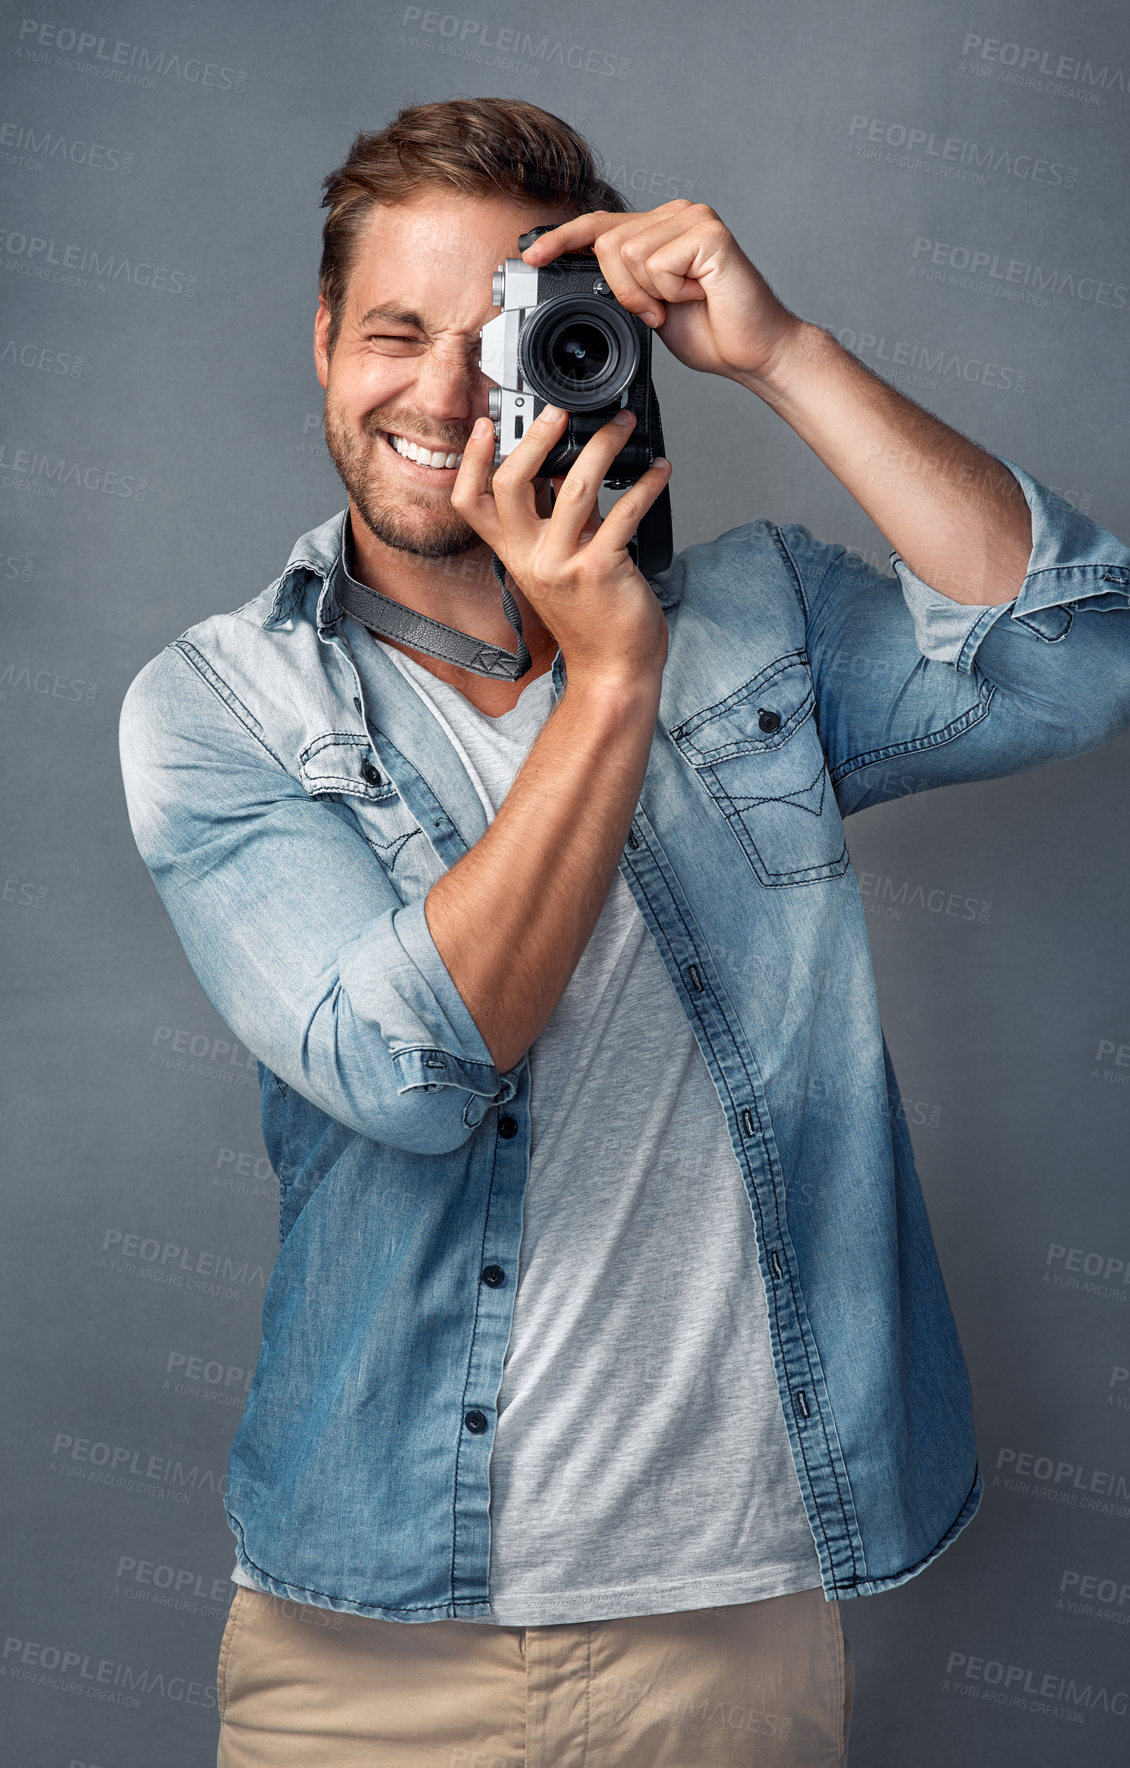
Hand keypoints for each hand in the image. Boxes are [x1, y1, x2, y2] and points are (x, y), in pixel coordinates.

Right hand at [450, 404, 671, 683]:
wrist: (614, 669)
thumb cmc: (592, 619)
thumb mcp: (561, 565)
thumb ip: (560, 521)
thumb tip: (565, 469)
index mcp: (515, 554)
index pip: (471, 503)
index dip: (471, 461)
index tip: (485, 425)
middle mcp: (531, 558)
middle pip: (512, 484)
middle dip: (536, 437)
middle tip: (560, 411)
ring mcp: (562, 565)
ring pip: (573, 487)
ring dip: (603, 446)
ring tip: (623, 425)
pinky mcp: (600, 570)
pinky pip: (623, 513)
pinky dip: (645, 485)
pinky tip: (659, 471)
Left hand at [519, 200, 802, 387]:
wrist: (754, 351)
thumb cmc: (709, 331)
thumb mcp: (648, 306)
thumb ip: (621, 283)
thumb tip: (584, 276)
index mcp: (660, 228)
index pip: (600, 225)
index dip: (562, 239)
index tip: (531, 256)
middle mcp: (676, 215)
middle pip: (608, 242)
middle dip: (622, 290)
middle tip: (657, 313)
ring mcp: (694, 219)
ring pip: (629, 254)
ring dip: (648, 294)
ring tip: (681, 304)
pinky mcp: (709, 234)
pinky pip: (658, 264)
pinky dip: (671, 292)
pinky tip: (699, 295)